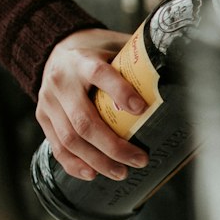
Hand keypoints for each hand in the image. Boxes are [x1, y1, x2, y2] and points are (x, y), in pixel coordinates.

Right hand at [36, 28, 149, 180]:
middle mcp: (61, 81)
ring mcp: (49, 102)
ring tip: (121, 173)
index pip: (99, 74)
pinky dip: (74, 164)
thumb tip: (177, 73)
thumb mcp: (114, 45)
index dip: (120, 92)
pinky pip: (57, 147)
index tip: (142, 108)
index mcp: (82, 60)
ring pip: (70, 139)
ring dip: (97, 161)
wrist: (53, 49)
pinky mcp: (42, 117)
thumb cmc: (94, 51)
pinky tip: (92, 174)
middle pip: (85, 121)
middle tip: (139, 160)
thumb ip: (137, 58)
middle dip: (113, 146)